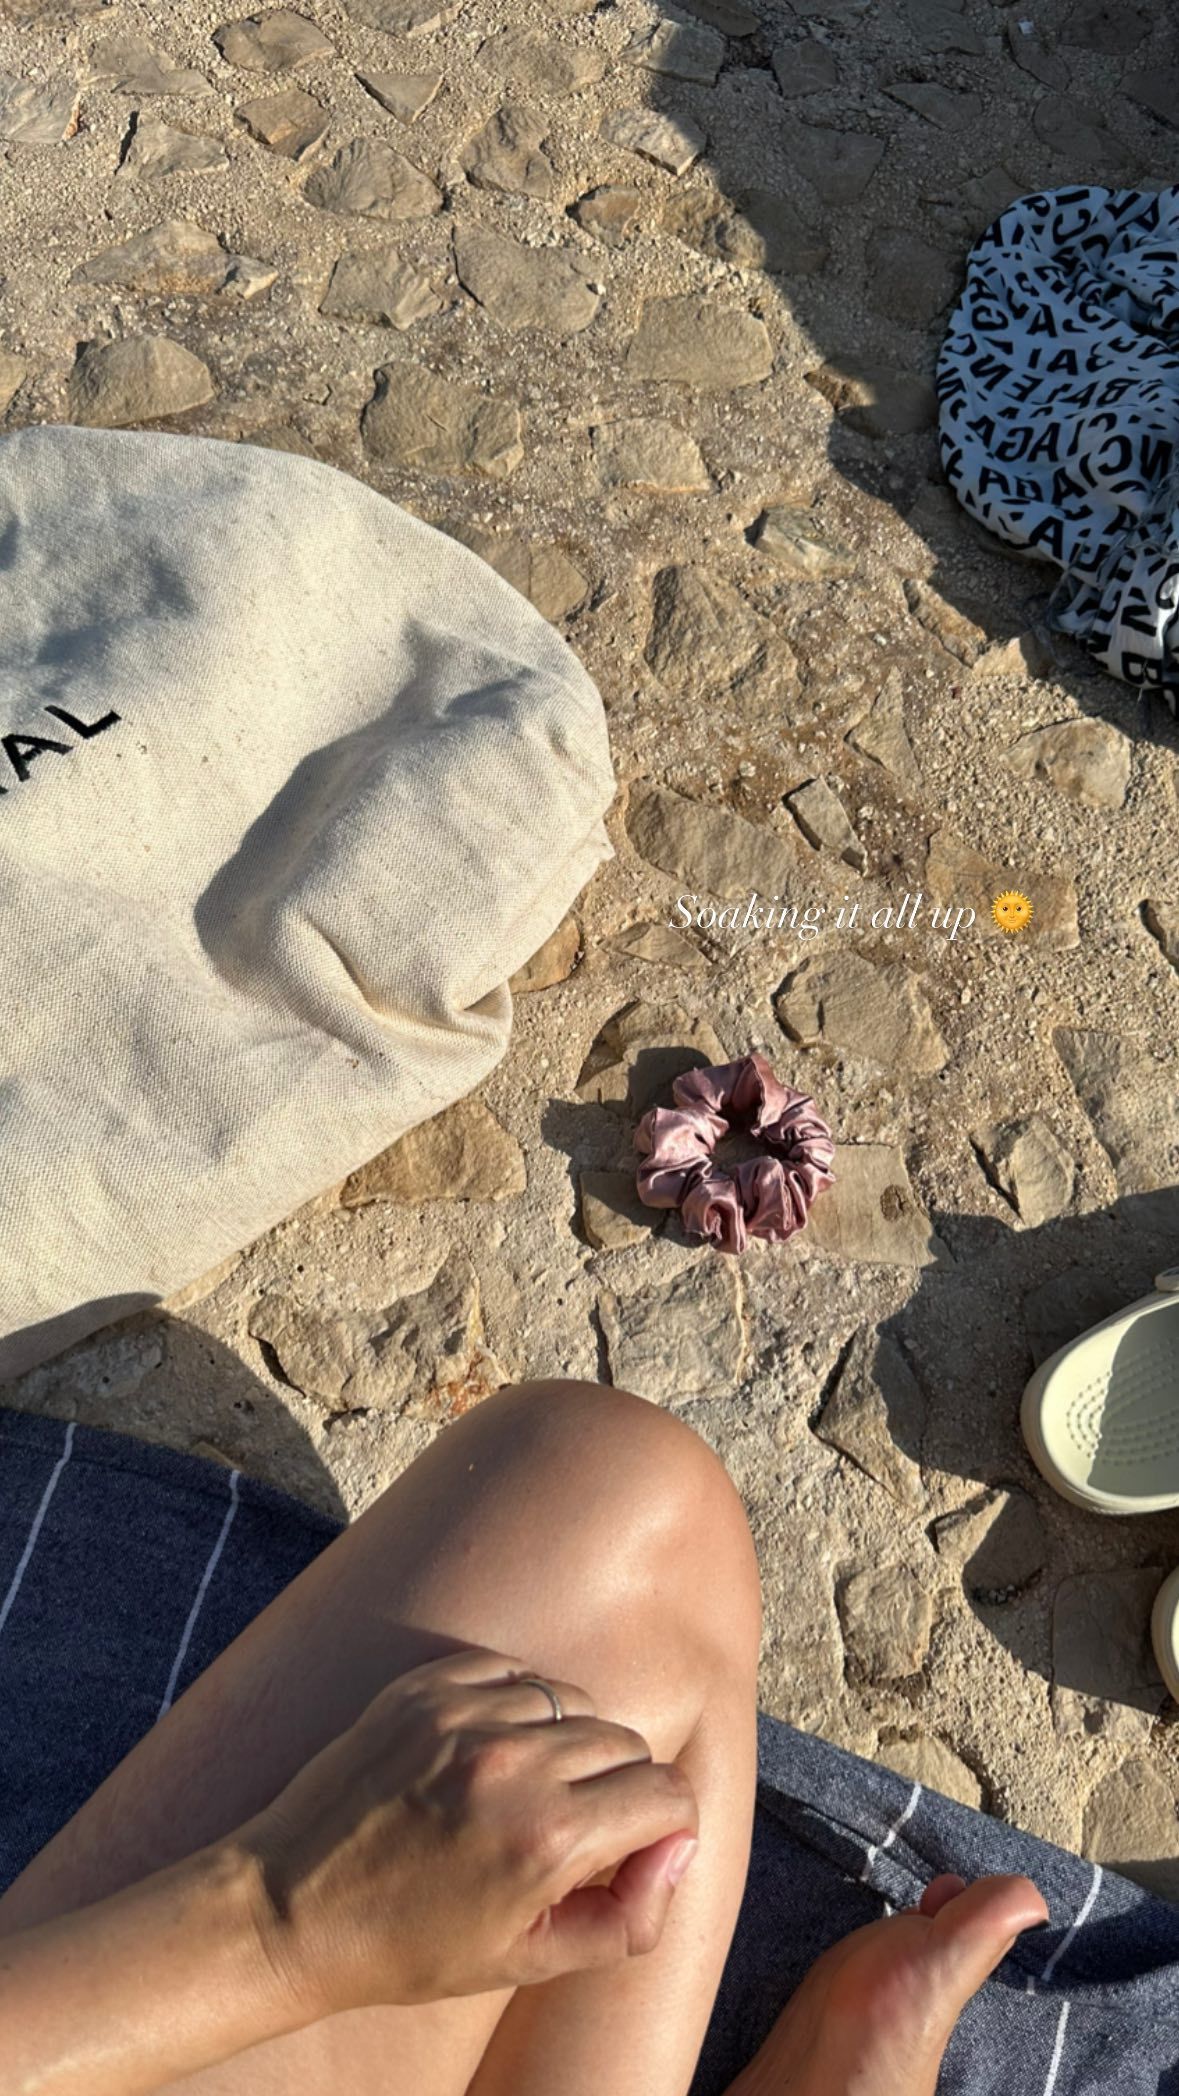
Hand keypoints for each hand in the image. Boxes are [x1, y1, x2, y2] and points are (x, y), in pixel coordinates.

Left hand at [240, 1646, 698, 2016]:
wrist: (289, 1908)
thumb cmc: (409, 1947)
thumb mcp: (528, 1960)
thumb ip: (627, 1917)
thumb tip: (674, 1848)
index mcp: (549, 1838)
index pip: (666, 1794)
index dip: (664, 1829)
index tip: (634, 1851)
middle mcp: (515, 1763)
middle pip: (626, 1743)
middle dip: (619, 1788)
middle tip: (572, 1832)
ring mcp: (466, 1717)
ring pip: (575, 1701)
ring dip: (569, 1742)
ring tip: (525, 1791)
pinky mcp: (427, 1688)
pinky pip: (514, 1672)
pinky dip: (518, 1705)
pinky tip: (489, 1752)